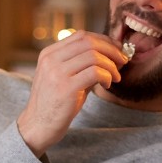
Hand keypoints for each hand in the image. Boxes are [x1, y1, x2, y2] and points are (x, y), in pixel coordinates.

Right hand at [16, 31, 129, 157]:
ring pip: (93, 56)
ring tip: (115, 77)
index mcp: (49, 54)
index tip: (116, 49)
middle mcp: (51, 60)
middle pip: (89, 42)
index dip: (103, 40)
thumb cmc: (55, 103)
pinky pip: (95, 73)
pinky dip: (107, 76)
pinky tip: (107, 85)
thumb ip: (82, 64)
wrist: (38, 126)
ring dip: (111, 66)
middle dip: (111, 50)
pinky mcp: (66, 88)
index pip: (81, 36)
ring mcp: (57, 73)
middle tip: (123, 60)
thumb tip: (111, 54)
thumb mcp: (64, 77)